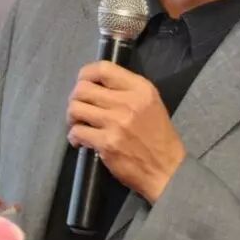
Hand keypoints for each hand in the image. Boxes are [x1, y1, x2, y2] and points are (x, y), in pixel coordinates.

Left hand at [66, 60, 186, 202]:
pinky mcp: (107, 143)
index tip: (82, 84)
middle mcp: (127, 102)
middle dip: (75, 98)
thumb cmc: (159, 137)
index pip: (103, 69)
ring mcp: (116, 123)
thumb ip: (127, 91)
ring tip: (79, 124)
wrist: (168, 170)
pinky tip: (80, 141)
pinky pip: (77, 132)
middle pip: (83, 89)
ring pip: (75, 109)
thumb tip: (97, 86)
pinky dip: (74, 137)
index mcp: (140, 89)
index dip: (85, 74)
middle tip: (79, 109)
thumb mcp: (151, 104)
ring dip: (72, 117)